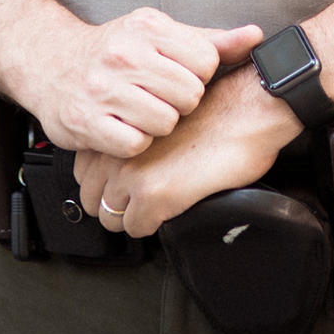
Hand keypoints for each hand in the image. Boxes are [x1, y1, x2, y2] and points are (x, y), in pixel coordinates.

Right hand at [17, 8, 262, 157]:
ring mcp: (102, 89)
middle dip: (181, 104)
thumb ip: (210, 40)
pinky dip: (135, 143)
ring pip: (165, 123)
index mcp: (147, 27)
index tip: (182, 77)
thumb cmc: (113, 50)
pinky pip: (135, 144)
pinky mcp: (86, 122)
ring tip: (143, 113)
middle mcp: (124, 54)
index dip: (200, 76)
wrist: (50, 63)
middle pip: (189, 95)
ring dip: (159, 126)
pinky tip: (126, 128)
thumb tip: (256, 37)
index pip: (206, 62)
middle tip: (162, 99)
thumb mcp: (160, 35)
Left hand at [80, 64, 304, 237]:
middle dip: (117, 203)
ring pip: (112, 218)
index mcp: (118, 126)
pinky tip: (174, 205)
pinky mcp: (155, 195)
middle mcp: (116, 150)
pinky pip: (138, 228)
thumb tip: (124, 158)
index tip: (130, 181)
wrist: (249, 107)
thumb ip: (136, 132)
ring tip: (160, 203)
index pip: (84, 171)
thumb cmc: (219, 105)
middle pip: (93, 199)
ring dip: (134, 216)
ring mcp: (132, 174)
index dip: (108, 181)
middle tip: (146, 197)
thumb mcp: (165, 111)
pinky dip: (154, 224)